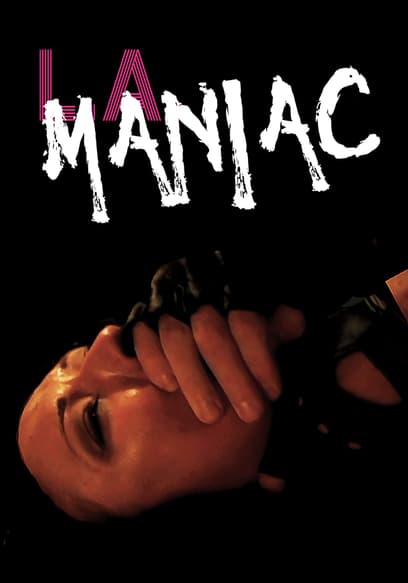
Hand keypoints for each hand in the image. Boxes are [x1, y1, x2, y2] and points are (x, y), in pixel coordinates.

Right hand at [132, 304, 304, 423]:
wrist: (176, 348)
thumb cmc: (228, 346)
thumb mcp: (253, 339)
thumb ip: (272, 331)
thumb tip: (297, 320)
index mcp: (229, 297)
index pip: (246, 321)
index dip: (260, 356)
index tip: (273, 393)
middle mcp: (197, 299)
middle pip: (211, 331)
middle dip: (232, 374)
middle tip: (251, 414)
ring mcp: (166, 310)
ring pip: (176, 337)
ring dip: (195, 378)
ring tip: (213, 416)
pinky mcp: (140, 324)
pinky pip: (141, 338)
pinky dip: (155, 361)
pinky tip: (168, 386)